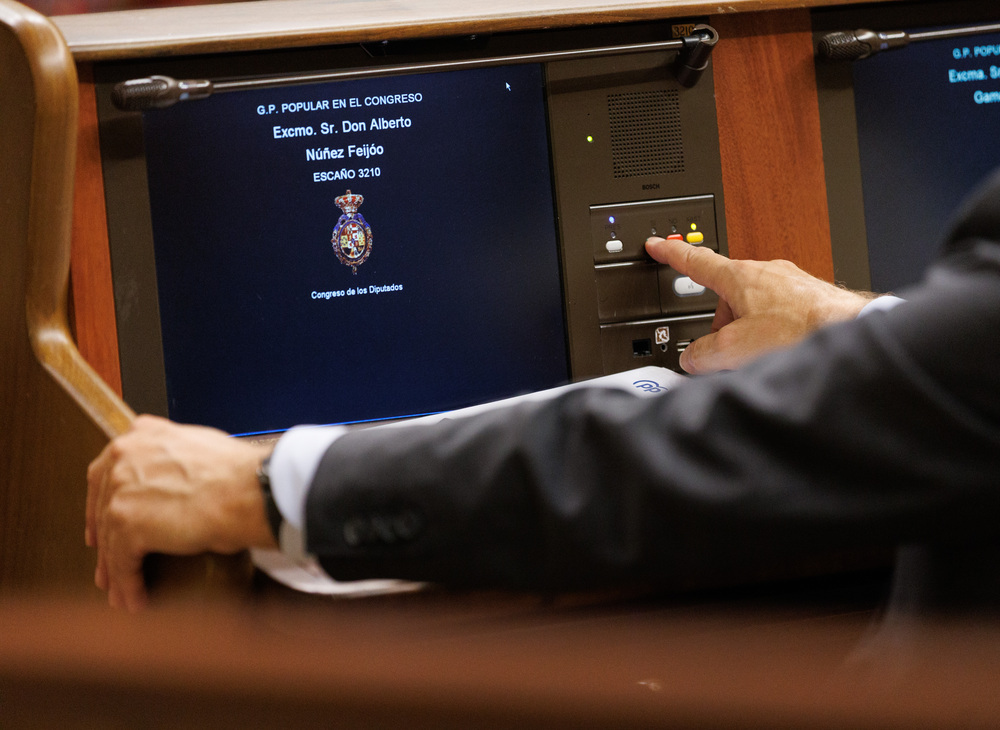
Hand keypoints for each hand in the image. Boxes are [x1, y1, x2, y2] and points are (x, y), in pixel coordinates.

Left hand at [86, 415, 275, 610]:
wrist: (250, 490)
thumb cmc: (239, 472)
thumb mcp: (197, 445)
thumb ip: (170, 457)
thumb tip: (171, 478)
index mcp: (140, 435)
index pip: (106, 473)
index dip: (103, 502)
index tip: (104, 522)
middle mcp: (124, 458)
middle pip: (103, 508)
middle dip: (105, 540)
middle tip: (108, 563)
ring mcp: (122, 491)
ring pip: (110, 540)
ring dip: (116, 571)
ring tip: (122, 592)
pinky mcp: (128, 524)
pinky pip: (123, 563)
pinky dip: (128, 584)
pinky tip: (135, 598)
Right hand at [646, 237, 875, 373]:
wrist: (850, 330)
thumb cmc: (801, 330)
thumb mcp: (733, 350)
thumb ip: (702, 354)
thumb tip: (693, 358)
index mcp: (738, 276)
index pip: (694, 260)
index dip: (671, 254)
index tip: (657, 245)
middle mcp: (765, 273)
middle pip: (725, 298)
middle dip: (722, 325)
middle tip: (725, 352)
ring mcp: (789, 284)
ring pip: (753, 310)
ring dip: (749, 334)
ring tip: (762, 356)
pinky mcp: (808, 299)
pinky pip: (777, 316)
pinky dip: (772, 334)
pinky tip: (782, 351)